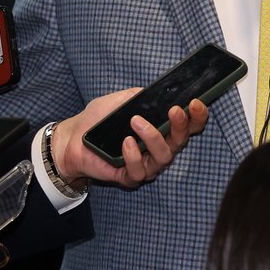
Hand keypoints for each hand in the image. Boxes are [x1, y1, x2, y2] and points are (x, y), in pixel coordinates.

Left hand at [49, 90, 209, 188]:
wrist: (72, 137)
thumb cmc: (99, 118)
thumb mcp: (122, 99)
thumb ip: (142, 96)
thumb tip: (160, 92)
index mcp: (161, 128)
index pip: (188, 125)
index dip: (197, 116)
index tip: (195, 102)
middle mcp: (158, 148)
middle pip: (182, 142)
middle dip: (182, 126)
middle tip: (174, 110)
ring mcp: (145, 164)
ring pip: (164, 157)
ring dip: (153, 137)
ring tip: (135, 122)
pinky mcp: (129, 177)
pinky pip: (139, 171)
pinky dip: (134, 156)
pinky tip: (125, 142)